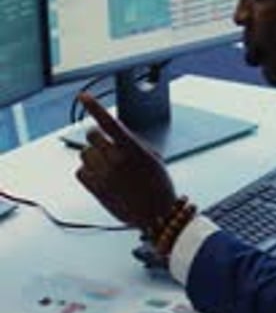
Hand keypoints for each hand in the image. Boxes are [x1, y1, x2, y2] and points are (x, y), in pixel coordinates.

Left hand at [75, 93, 176, 230]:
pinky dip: (87, 171)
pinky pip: (81, 172)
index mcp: (132, 149)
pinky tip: (101, 177)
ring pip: (84, 154)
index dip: (94, 106)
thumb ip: (132, 143)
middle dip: (97, 137)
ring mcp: (104, 176)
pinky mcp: (96, 190)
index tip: (83, 96)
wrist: (158, 216)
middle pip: (91, 135)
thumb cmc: (159, 187)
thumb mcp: (153, 158)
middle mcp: (116, 160)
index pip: (109, 122)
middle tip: (106, 146)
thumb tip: (114, 134)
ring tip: (108, 167)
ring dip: (93, 156)